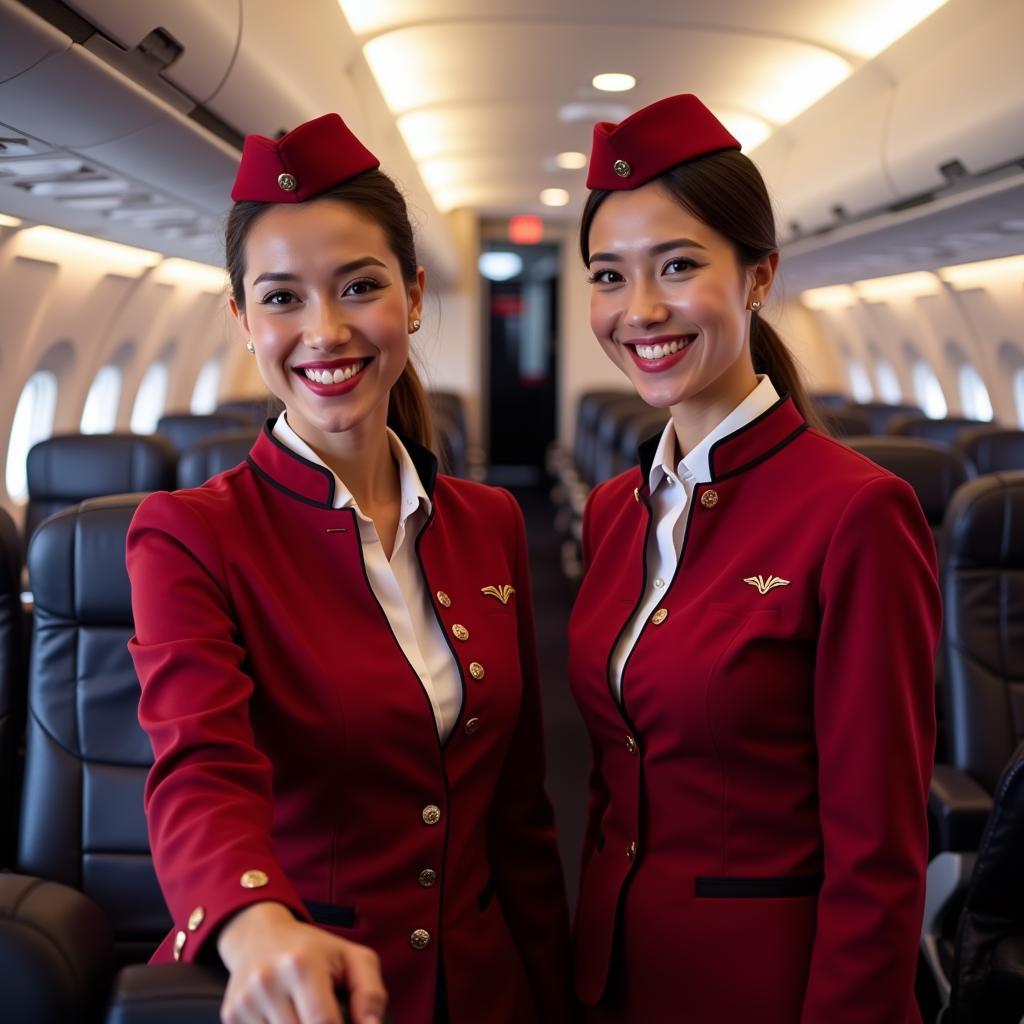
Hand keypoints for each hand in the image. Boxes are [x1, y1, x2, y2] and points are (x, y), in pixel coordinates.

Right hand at [217, 901, 386, 1023]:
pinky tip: (284, 1017)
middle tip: (325, 1016)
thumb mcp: (352, 957)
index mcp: (301, 964)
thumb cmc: (315, 949)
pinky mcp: (231, 1015)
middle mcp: (268, 981)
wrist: (260, 935)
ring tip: (303, 1013)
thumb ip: (370, 992)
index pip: (324, 1022)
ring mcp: (245, 1001)